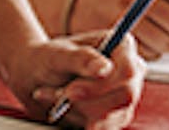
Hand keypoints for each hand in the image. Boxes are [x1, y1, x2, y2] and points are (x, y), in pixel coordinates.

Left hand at [14, 33, 143, 128]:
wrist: (38, 76)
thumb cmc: (48, 58)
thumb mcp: (56, 54)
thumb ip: (79, 58)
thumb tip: (104, 68)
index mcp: (121, 46)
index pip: (128, 71)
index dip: (103, 85)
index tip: (72, 92)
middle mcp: (130, 72)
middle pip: (124, 96)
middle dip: (86, 101)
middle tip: (60, 96)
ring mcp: (125, 96)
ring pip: (111, 115)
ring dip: (76, 109)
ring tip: (51, 95)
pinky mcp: (116, 117)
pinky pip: (102, 127)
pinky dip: (76, 119)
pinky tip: (59, 108)